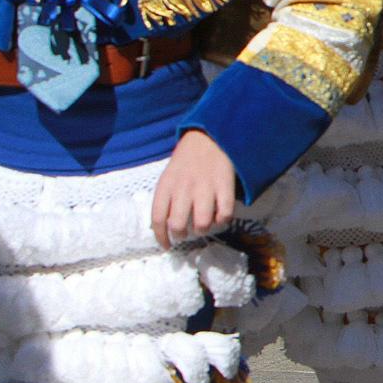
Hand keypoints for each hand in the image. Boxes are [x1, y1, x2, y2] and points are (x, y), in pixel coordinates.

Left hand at [150, 131, 236, 248]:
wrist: (209, 137)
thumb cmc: (186, 161)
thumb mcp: (168, 177)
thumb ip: (165, 199)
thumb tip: (164, 227)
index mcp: (166, 186)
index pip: (157, 220)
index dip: (161, 238)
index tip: (167, 246)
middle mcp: (183, 188)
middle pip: (178, 225)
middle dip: (181, 235)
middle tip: (186, 234)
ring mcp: (205, 187)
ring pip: (202, 223)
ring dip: (202, 230)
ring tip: (203, 226)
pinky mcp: (225, 185)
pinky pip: (224, 213)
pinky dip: (222, 221)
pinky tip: (220, 217)